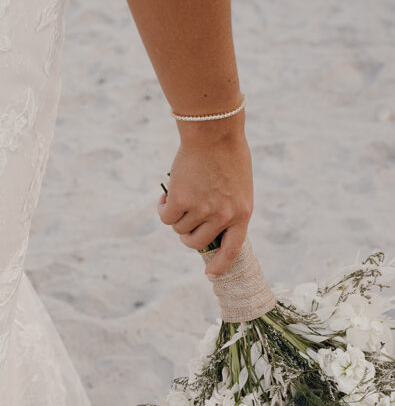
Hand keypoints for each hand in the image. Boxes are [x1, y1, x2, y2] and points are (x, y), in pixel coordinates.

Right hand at [156, 126, 253, 276]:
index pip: (231, 249)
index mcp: (242, 213)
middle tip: (182, 220)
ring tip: (177, 196)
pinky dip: (162, 207)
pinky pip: (166, 216)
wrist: (214, 131)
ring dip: (174, 216)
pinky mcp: (181, 201)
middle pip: (196, 242)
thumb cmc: (226, 153)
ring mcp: (202, 210)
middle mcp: (223, 216)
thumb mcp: (237, 185)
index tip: (210, 274)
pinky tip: (165, 195)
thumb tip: (204, 228)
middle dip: (186, 235)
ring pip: (179, 228)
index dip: (220, 264)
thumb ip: (226, 208)